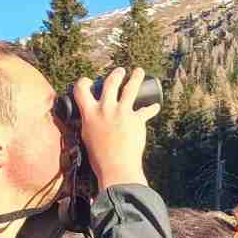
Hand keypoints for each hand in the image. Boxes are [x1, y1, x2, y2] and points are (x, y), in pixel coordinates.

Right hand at [74, 67, 160, 189]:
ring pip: (131, 88)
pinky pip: (147, 111)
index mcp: (89, 113)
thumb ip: (90, 124)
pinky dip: (151, 109)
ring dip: (136, 77)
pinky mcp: (137, 120)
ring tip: (139, 71)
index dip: (83, 82)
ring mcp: (122, 112)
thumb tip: (90, 120)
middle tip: (121, 71)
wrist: (116, 167)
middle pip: (110, 83)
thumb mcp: (87, 137)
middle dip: (116, 74)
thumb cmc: (100, 157)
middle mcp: (105, 109)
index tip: (88, 81)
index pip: (81, 89)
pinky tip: (156, 106)